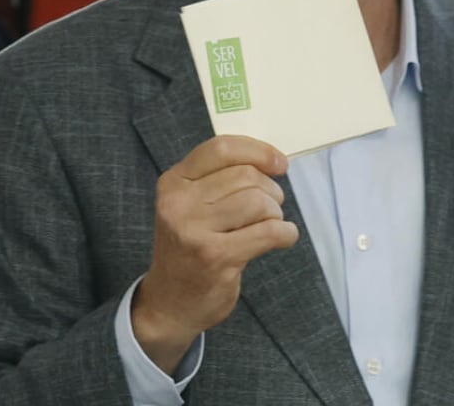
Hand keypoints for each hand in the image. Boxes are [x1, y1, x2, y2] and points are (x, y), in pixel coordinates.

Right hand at [132, 135, 298, 373]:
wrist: (168, 305)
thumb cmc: (190, 247)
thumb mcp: (192, 205)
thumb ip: (221, 178)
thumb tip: (273, 160)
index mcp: (173, 183)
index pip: (222, 148)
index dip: (258, 151)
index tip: (279, 164)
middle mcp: (178, 203)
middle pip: (246, 176)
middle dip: (270, 190)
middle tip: (269, 208)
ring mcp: (194, 231)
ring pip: (259, 201)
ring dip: (275, 213)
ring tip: (268, 226)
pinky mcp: (216, 257)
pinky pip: (270, 231)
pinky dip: (286, 233)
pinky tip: (281, 239)